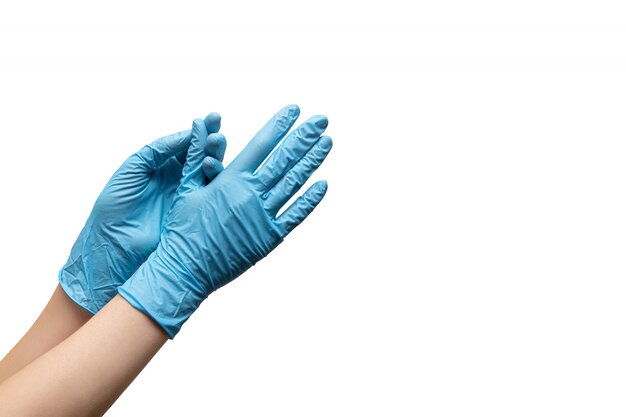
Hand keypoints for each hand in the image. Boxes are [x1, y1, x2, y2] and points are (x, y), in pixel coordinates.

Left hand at [59, 114, 226, 313]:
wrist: (113, 248)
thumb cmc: (113, 209)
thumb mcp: (132, 170)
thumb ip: (156, 151)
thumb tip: (185, 135)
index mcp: (161, 168)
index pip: (185, 145)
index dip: (199, 132)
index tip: (212, 118)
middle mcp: (178, 181)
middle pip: (201, 156)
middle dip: (212, 141)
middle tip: (219, 132)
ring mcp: (188, 198)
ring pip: (209, 174)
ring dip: (216, 157)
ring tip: (218, 144)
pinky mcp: (195, 214)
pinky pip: (209, 194)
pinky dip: (215, 179)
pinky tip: (215, 166)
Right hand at [119, 104, 331, 336]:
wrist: (185, 270)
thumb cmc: (183, 229)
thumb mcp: (186, 188)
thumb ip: (198, 154)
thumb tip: (200, 121)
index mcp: (230, 180)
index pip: (261, 144)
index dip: (279, 124)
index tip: (294, 109)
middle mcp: (250, 195)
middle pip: (284, 159)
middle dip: (304, 136)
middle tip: (322, 119)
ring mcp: (262, 216)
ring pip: (294, 183)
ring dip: (312, 161)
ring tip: (327, 142)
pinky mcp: (270, 238)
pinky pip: (295, 215)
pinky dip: (310, 199)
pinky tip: (324, 184)